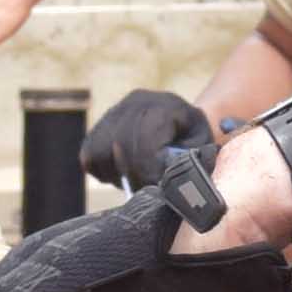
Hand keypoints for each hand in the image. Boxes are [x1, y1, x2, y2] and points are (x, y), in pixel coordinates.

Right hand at [85, 85, 217, 194]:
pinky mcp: (98, 126)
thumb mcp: (202, 150)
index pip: (144, 135)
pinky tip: (123, 174)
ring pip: (99, 150)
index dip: (146, 166)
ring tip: (136, 179)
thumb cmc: (195, 142)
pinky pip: (88, 155)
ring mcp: (114, 112)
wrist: (183, 125)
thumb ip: (188, 163)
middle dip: (132, 173)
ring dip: (115, 173)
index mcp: (166, 106)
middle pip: (119, 143)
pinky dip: (103, 171)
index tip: (156, 185)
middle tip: (146, 189)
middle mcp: (136, 102)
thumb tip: (166, 179)